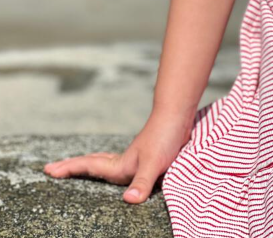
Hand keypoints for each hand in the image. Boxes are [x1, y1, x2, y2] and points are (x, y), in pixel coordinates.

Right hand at [42, 109, 193, 203]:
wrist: (178, 115)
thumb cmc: (165, 138)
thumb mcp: (154, 163)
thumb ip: (142, 182)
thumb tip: (128, 201)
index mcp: (121, 165)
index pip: (89, 167)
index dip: (70, 169)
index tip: (49, 170)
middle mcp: (124, 162)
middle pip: (92, 163)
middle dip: (71, 167)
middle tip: (51, 169)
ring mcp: (134, 159)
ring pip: (104, 163)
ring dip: (88, 165)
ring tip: (75, 169)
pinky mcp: (146, 158)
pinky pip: (120, 165)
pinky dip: (109, 168)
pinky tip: (116, 172)